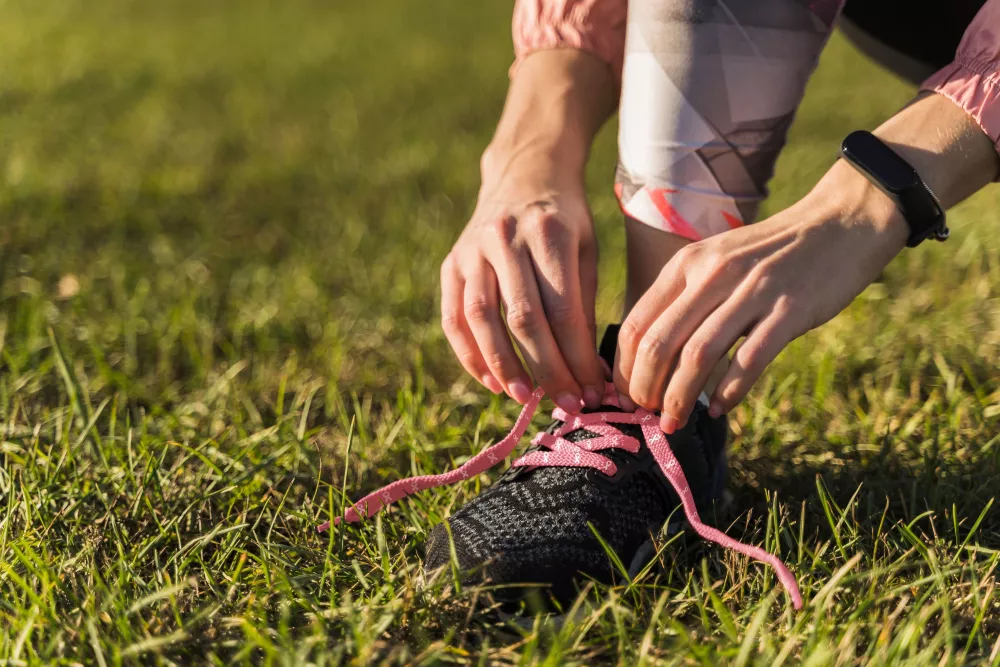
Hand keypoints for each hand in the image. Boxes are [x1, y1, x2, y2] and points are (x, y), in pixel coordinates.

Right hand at [440, 148, 603, 411]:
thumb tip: (588, 371)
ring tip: (525, 399)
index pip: (563, 309)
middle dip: (547, 369)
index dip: (576, 357)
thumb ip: (584, 303)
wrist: (522, 173)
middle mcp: (505, 238)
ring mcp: (472, 250)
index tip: (593, 391)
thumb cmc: (565, 219)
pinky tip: (489, 380)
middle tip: (567, 406)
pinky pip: (454, 316)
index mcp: (549, 232)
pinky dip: (469, 354)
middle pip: (523, 318)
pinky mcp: (451, 263)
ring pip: (482, 319)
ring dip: (503, 367)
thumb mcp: (586, 248)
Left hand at [614, 162, 909, 431]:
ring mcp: (752, 291)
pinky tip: (718, 409)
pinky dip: (728, 392)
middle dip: (645, 388)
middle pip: (660, 343)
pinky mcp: (789, 310)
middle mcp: (713, 274)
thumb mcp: (716, 261)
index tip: (623, 394)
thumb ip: (685, 298)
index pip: (637, 322)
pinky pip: (748, 360)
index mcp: (688, 264)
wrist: (839, 223)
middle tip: (645, 414)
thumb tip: (650, 355)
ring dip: (679, 397)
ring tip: (673, 423)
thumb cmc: (770, 253)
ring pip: (698, 355)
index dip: (623, 367)